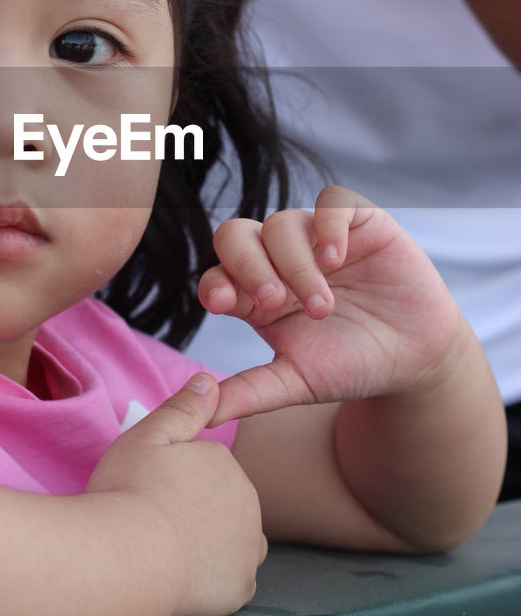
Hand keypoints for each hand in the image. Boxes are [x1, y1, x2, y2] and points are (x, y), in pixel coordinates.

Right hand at [86, 375, 265, 615]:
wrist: (126, 558)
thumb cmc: (129, 491)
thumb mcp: (149, 436)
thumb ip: (184, 408)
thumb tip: (210, 379)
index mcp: (225, 463)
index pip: (206, 468)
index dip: (174, 479)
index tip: (147, 489)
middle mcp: (248, 501)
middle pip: (223, 502)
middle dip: (197, 508)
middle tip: (153, 519)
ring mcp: (248, 547)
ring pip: (234, 539)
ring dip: (211, 541)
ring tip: (169, 549)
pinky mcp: (241, 587)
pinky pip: (232, 578)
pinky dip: (213, 577)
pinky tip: (182, 576)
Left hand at [198, 185, 465, 423]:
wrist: (413, 358)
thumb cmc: (349, 365)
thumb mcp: (297, 382)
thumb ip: (250, 392)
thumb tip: (202, 414)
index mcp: (254, 294)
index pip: (218, 274)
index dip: (215, 283)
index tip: (223, 304)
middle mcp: (278, 258)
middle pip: (236, 236)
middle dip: (247, 265)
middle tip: (272, 301)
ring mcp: (315, 237)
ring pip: (282, 224)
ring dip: (295, 264)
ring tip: (321, 306)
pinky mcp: (358, 222)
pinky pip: (332, 202)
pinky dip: (328, 225)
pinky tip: (336, 258)